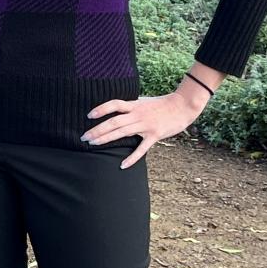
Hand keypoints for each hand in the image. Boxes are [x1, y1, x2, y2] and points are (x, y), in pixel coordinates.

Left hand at [83, 93, 204, 168]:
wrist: (183, 106)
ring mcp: (145, 125)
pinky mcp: (154, 135)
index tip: (88, 116)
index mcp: (134, 105)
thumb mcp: (143, 102)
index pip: (114, 104)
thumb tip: (116, 108)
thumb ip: (130, 106)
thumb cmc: (162, 104)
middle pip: (113, 121)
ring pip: (122, 132)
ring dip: (106, 139)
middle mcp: (137, 114)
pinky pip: (141, 149)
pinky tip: (122, 165)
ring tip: (92, 144)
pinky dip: (132, 157)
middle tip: (84, 137)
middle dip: (97, 129)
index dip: (100, 109)